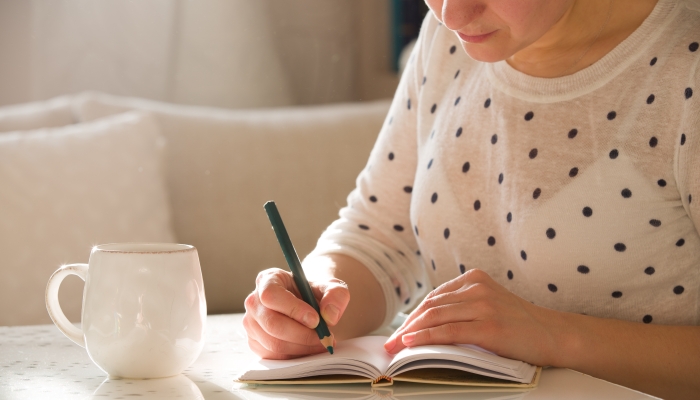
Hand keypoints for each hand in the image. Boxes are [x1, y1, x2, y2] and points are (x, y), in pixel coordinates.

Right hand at [243, 268, 349, 359]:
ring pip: (274, 343)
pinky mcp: (256, 342)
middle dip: (302, 334)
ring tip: (321, 342)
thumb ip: (336, 294)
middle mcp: (254, 301)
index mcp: (268, 280)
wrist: (308, 305)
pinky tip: (309, 348)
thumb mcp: (330, 287)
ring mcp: (252, 324)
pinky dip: (295, 355)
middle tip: (324, 337)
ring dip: (302, 347)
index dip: (293, 309)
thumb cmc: (314, 293)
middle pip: (272, 323)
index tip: (315, 319)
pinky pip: (274, 356)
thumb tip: (329, 315)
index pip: (271, 295)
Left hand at [383, 268, 560, 365]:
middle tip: (389, 344)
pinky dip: (426, 338)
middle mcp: (477, 288)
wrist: (556, 335)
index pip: (434, 298)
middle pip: (430, 307)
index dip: (413, 316)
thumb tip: (427, 324)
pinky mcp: (489, 326)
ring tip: (395, 348)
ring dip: (410, 334)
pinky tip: (410, 344)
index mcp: (475, 279)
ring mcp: (483, 305)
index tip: (398, 332)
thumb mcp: (490, 304)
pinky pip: (448, 331)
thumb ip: (464, 306)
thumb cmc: (521, 325)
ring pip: (435, 318)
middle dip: (407, 326)